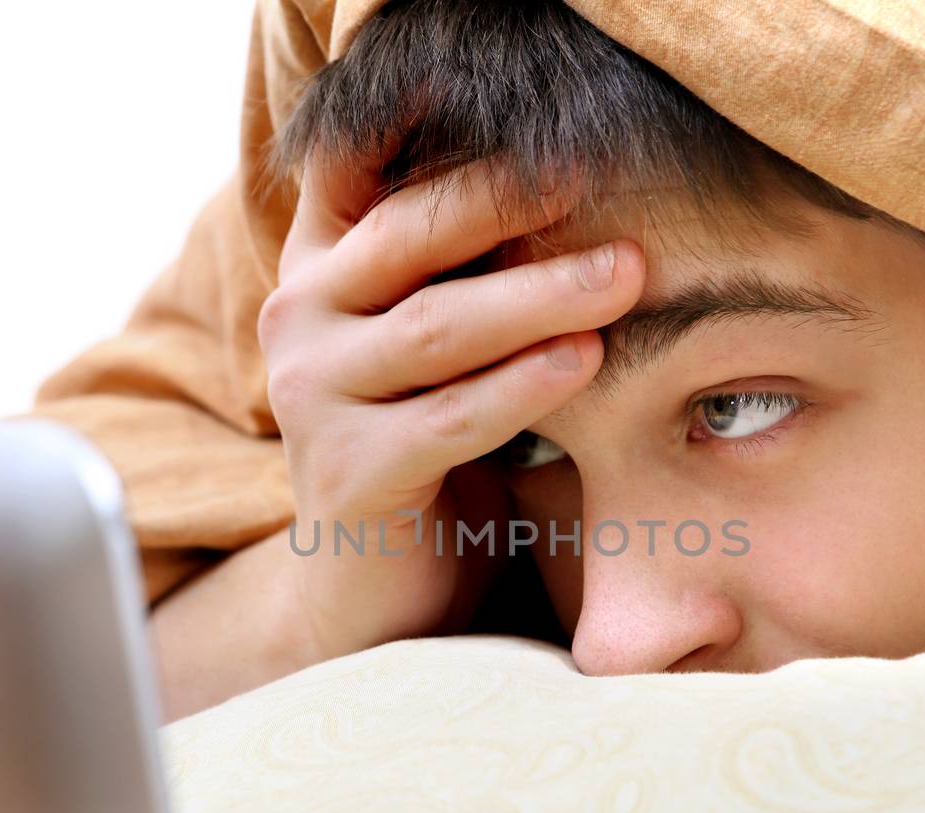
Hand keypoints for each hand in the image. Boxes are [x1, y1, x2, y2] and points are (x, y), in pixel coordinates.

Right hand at [258, 155, 644, 660]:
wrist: (378, 587)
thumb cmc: (428, 442)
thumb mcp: (437, 338)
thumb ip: (461, 265)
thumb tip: (574, 175)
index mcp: (322, 268)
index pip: (360, 168)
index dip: (435, 134)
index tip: (533, 112)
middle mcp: (299, 318)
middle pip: (408, 236)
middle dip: (507, 200)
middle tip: (596, 175)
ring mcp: (311, 396)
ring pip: (436, 326)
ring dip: (539, 296)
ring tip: (625, 275)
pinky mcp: (346, 473)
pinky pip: (448, 418)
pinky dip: (521, 386)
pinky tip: (582, 359)